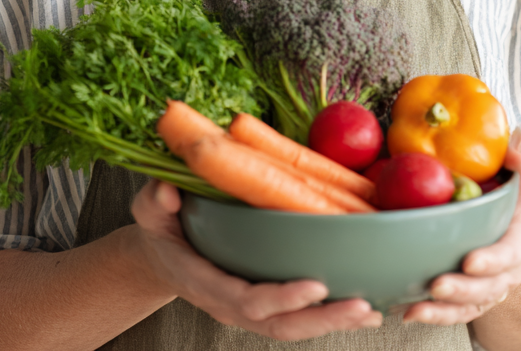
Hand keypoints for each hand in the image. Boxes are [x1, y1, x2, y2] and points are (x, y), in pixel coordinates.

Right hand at [130, 180, 382, 340]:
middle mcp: (230, 304)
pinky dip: (329, 316)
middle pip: (280, 325)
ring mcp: (248, 308)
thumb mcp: (148, 210)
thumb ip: (155, 201)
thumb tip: (167, 193)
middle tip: (362, 305)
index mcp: (206, 283)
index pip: (248, 300)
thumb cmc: (160, 227)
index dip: (283, 298)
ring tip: (372, 309)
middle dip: (323, 319)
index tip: (316, 285)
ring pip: (294, 327)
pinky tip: (362, 306)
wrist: (160, 254)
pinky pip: (297, 318)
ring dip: (334, 322)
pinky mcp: (263, 303)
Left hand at [401, 130, 520, 325]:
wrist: (510, 241)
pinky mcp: (470, 302)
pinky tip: (408, 313)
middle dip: (462, 288)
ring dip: (443, 309)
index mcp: (517, 242)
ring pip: (470, 306)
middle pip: (488, 287)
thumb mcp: (517, 185)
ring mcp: (488, 291)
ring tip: (417, 306)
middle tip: (437, 284)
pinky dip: (433, 317)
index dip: (491, 260)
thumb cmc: (507, 206)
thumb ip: (520, 165)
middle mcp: (506, 272)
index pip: (508, 254)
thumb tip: (517, 137)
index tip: (469, 261)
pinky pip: (454, 315)